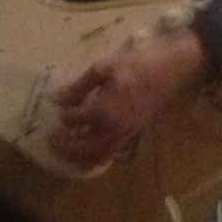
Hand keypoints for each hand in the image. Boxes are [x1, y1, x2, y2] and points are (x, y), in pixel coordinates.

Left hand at [52, 26, 204, 168]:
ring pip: (97, 155)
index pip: (73, 119)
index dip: (63, 114)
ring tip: (66, 152)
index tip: (55, 107)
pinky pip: (111, 152)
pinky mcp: (134, 134)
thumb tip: (58, 99)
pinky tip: (90, 151)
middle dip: (64, 145)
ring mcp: (125, 134)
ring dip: (79, 157)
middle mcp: (112, 128)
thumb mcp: (103, 68)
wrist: (170, 69)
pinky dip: (97, 156)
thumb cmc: (136, 64)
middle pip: (82, 146)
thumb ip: (79, 86)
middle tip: (51, 140)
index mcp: (102, 110)